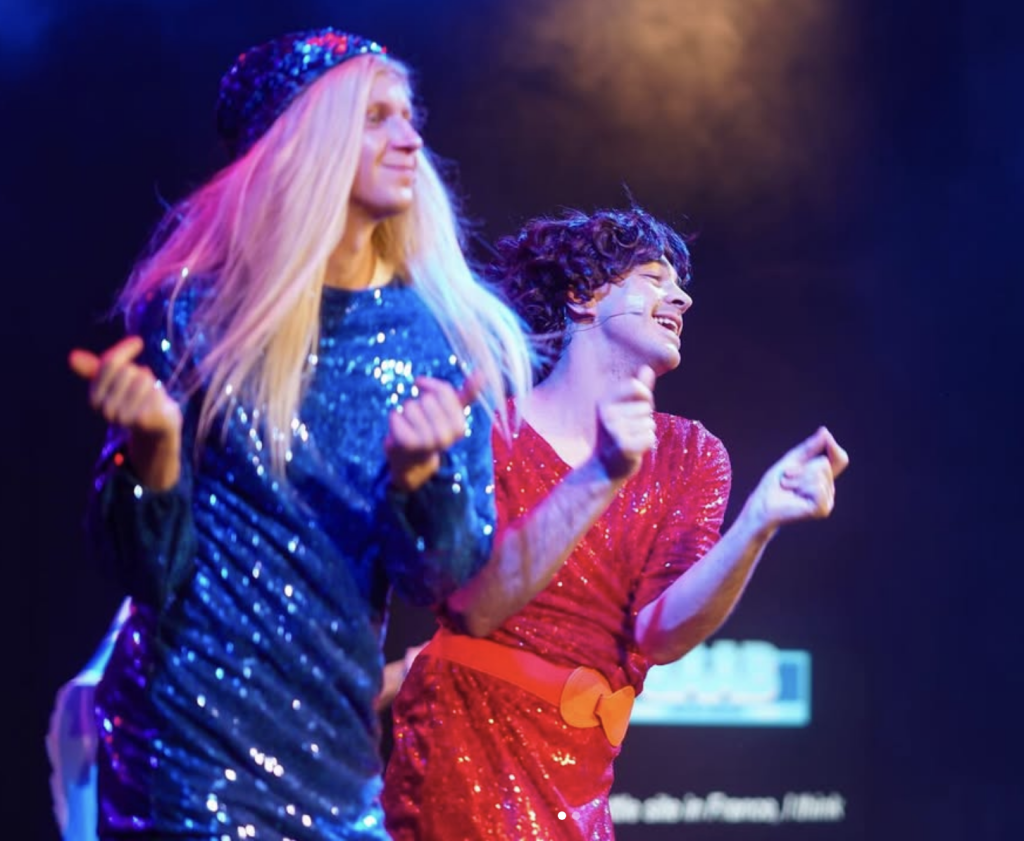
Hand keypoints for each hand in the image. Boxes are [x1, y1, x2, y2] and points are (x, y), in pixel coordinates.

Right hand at [69, 336, 182, 490]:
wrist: (159, 424)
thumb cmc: (137, 397)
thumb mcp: (117, 380)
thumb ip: (97, 368)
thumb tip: (72, 356)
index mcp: (94, 397)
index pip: (109, 362)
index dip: (125, 349)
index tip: (138, 342)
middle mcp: (105, 409)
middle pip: (127, 371)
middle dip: (139, 373)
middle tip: (143, 387)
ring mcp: (123, 418)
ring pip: (143, 380)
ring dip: (152, 384)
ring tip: (150, 395)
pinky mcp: (142, 421)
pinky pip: (154, 393)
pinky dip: (159, 394)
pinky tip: (158, 404)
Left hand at [384, 371, 482, 492]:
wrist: (413, 461)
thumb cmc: (433, 429)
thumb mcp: (452, 412)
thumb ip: (468, 394)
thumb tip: (482, 373)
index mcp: (460, 428)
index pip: (444, 391)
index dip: (430, 384)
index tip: (421, 385)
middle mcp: (445, 438)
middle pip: (427, 399)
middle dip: (419, 401)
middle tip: (420, 416)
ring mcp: (426, 443)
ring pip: (410, 406)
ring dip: (406, 411)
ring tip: (410, 424)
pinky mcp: (405, 445)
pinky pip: (396, 416)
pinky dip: (395, 417)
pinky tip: (400, 428)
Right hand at [594, 365, 656, 480]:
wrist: (603, 469)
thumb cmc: (617, 436)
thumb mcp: (624, 409)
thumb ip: (638, 390)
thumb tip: (648, 368)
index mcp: (604, 401)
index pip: (636, 386)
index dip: (645, 397)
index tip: (637, 409)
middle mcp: (606, 414)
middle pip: (645, 407)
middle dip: (644, 420)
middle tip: (628, 432)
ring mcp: (614, 430)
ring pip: (649, 423)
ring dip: (645, 433)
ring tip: (630, 440)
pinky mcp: (624, 446)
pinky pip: (650, 437)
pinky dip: (647, 445)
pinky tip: (633, 450)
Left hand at [745, 426, 848, 533]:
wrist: (761, 504)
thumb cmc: (773, 484)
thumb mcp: (792, 460)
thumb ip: (810, 448)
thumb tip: (825, 431)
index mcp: (823, 477)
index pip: (840, 458)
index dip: (833, 447)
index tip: (824, 439)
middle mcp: (828, 488)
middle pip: (824, 463)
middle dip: (800, 467)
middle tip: (786, 478)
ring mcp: (827, 500)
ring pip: (820, 473)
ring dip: (797, 478)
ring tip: (787, 487)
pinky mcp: (822, 509)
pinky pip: (818, 487)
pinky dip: (800, 486)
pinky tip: (794, 496)